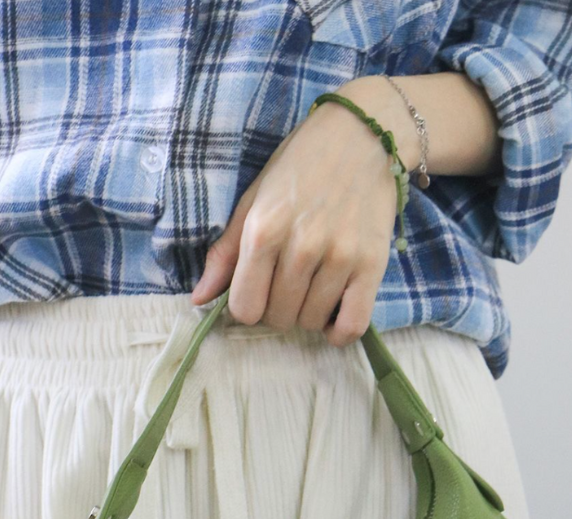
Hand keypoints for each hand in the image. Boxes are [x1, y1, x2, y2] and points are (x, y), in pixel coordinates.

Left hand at [190, 78, 404, 346]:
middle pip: (278, 318)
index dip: (248, 305)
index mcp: (264, 231)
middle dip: (278, 309)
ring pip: (311, 322)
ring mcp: (340, 257)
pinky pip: (353, 325)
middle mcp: (302, 247)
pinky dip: (339, 330)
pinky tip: (334, 313)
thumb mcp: (254, 201)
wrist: (362, 135)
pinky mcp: (373, 264)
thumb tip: (199, 300)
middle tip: (288, 284)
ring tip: (313, 287)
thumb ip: (225, 253)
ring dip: (308, 315)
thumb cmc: (300, 166)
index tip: (258, 290)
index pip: (245, 308)